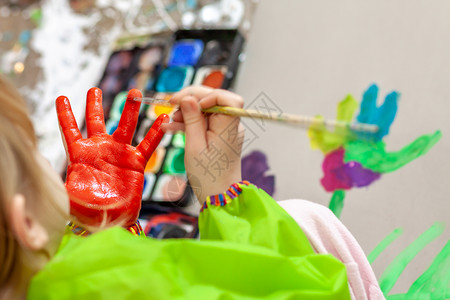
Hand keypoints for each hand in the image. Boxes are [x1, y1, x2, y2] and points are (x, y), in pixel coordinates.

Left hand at [56, 88, 168, 227]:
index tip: (61, 98)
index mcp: (80, 155)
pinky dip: (155, 132)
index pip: (70, 130)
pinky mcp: (136, 162)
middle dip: (94, 105)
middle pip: (96, 121)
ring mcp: (119, 154)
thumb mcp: (69, 196)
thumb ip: (59, 181)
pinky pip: (148, 145)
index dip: (65, 114)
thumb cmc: (88, 211)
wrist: (112, 220)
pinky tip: (163, 119)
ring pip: (125, 126)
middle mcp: (100, 150)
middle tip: (94, 89)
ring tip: (134, 92)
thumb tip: (42, 171)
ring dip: (130, 109)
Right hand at [162, 86, 243, 203]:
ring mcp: (225, 129)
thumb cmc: (208, 176)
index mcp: (229, 127)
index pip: (226, 98)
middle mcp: (231, 125)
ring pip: (206, 110)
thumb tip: (188, 98)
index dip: (207, 95)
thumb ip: (192, 120)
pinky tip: (171, 127)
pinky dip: (189, 122)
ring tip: (168, 123)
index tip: (186, 101)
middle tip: (171, 106)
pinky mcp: (219, 135)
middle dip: (191, 101)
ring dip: (186, 113)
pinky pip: (204, 122)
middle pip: (213, 100)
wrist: (219, 196)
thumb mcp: (195, 147)